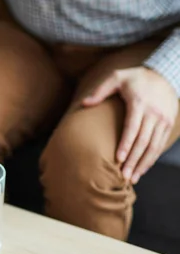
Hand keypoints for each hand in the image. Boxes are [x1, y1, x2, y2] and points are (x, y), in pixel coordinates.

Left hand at [83, 67, 177, 183]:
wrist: (164, 75)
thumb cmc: (135, 78)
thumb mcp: (116, 77)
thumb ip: (100, 90)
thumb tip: (84, 103)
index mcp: (139, 103)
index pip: (132, 128)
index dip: (125, 144)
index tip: (118, 159)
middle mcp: (154, 114)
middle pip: (143, 141)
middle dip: (133, 160)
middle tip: (124, 176)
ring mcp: (163, 120)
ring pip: (154, 146)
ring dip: (143, 164)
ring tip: (133, 178)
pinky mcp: (168, 124)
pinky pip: (160, 144)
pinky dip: (152, 158)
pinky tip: (143, 168)